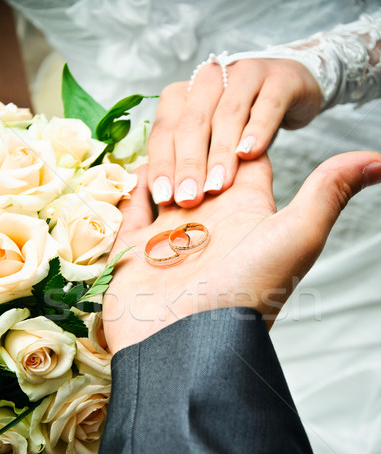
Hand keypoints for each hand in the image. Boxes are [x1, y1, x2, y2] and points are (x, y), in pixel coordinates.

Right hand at [103, 153, 380, 353]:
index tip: (233, 101)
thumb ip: (328, 192)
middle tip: (186, 129)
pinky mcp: (135, 252)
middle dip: (193, 140)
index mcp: (245, 209)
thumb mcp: (294, 238)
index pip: (244, 153)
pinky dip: (132, 189)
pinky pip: (130, 211)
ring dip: (162, 160)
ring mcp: (170, 236)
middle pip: (200, 159)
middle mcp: (209, 219)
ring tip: (161, 152)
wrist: (184, 347)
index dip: (239, 127)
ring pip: (164, 177)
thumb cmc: (242, 295)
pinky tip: (136, 174)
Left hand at [147, 58, 321, 207]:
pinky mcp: (282, 79)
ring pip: (228, 114)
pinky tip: (249, 155)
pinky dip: (258, 130)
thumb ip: (187, 161)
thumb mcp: (210, 140)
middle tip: (188, 199)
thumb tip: (165, 198)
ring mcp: (246, 75)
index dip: (162, 164)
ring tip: (216, 187)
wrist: (292, 89)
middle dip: (189, 164)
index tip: (163, 199)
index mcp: (184, 94)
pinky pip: (268, 105)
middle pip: (192, 122)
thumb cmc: (242, 124)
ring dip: (220, 153)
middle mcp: (210, 80)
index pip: (165, 130)